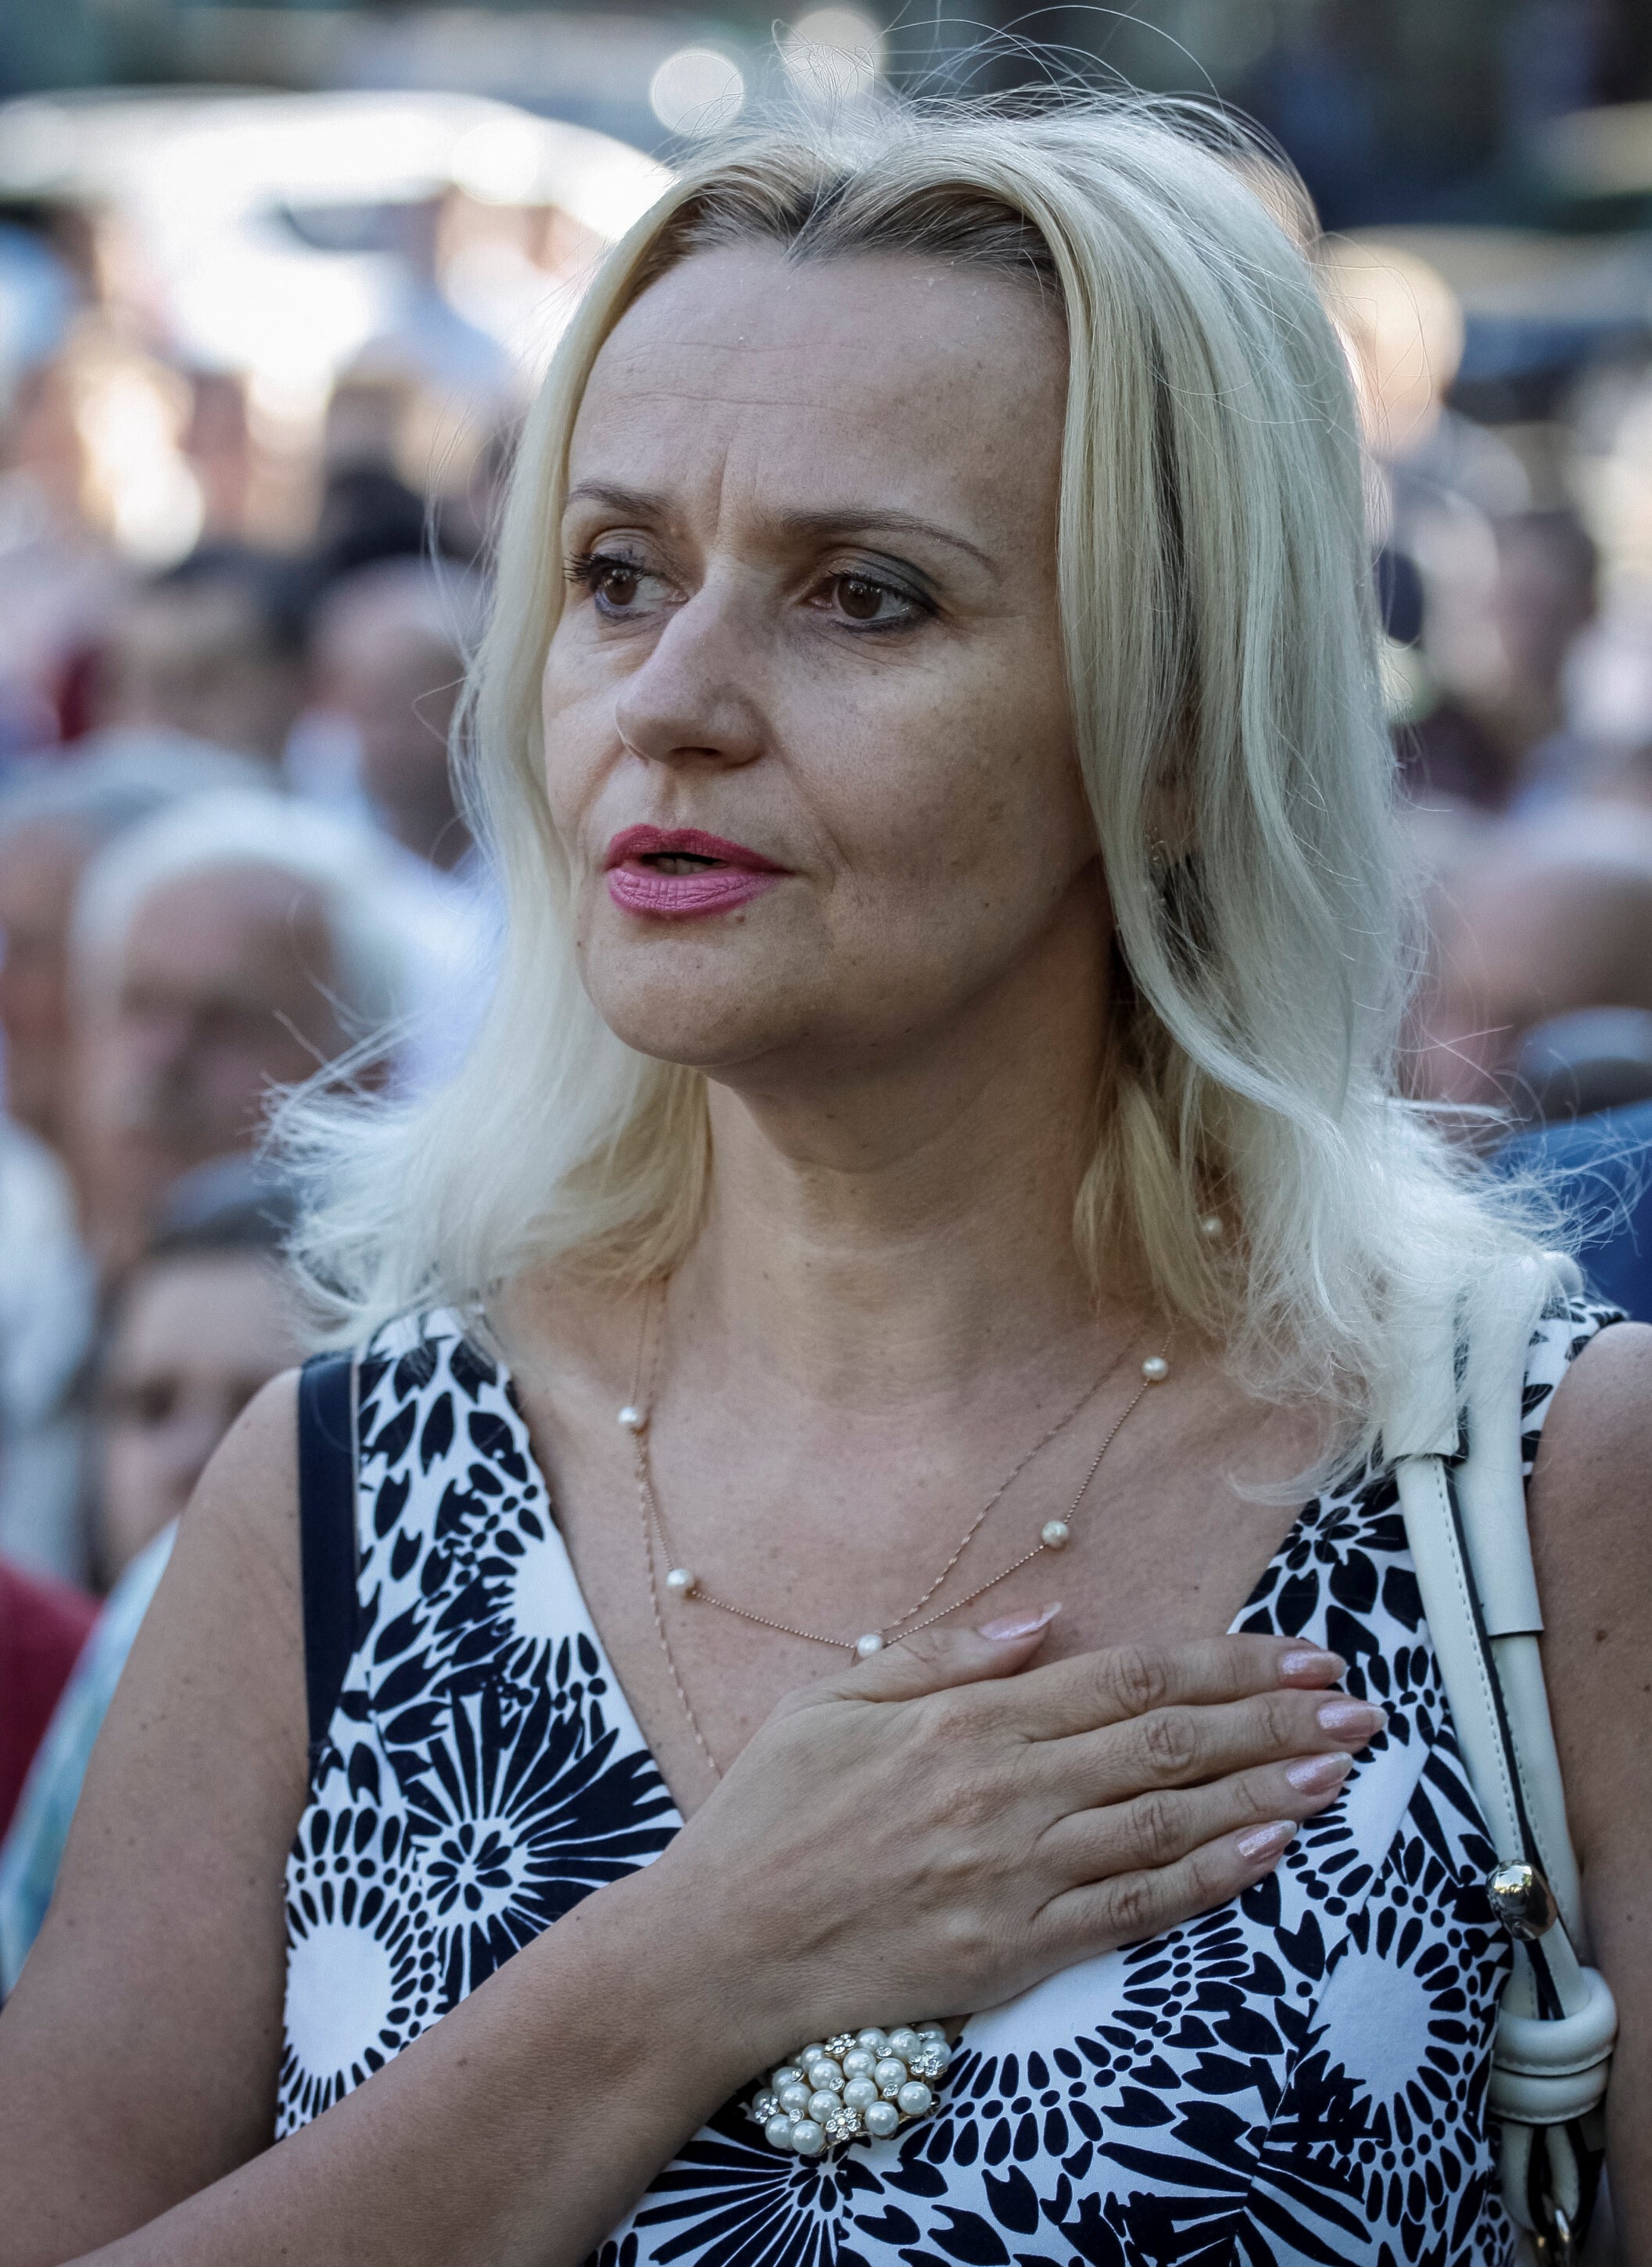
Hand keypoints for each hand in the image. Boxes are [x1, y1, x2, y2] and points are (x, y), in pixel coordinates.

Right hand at [648, 1612, 1377, 2075]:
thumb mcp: (834, 1702)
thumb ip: (943, 1654)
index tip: (1295, 1652)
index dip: (1221, 1663)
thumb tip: (1045, 1620)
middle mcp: (1007, 1790)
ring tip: (1340, 1766)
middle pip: (1168, 1743)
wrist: (724, 1948)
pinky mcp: (1017, 1949)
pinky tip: (1270, 1851)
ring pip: (1169, 1821)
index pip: (1125, 1679)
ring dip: (1266, 1790)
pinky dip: (1209, 1877)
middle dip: (1273, 1718)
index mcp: (967, 1721)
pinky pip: (1134, 1909)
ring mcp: (1018, 1874)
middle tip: (1355, 1702)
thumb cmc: (770, 1816)